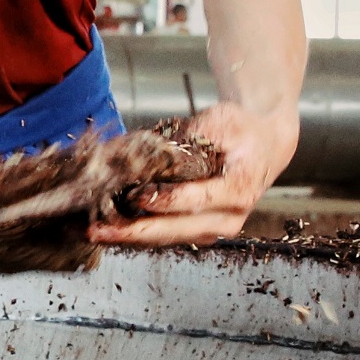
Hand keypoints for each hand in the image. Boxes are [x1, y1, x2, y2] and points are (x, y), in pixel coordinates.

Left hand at [94, 99, 297, 246]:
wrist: (265, 147)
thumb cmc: (242, 131)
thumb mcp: (220, 121)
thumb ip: (188, 139)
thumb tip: (148, 153)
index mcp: (239, 189)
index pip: (196, 200)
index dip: (164, 201)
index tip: (135, 197)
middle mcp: (229, 218)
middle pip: (175, 230)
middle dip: (133, 232)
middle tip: (97, 230)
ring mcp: (214, 229)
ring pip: (167, 238)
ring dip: (128, 237)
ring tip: (94, 232)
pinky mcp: (200, 232)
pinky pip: (166, 236)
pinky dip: (137, 233)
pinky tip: (109, 229)